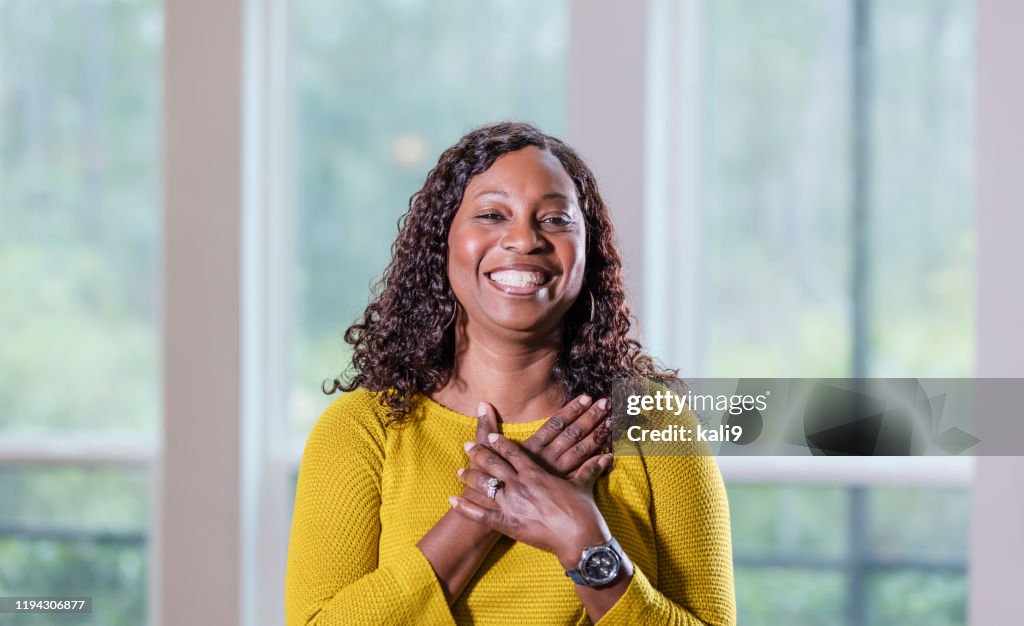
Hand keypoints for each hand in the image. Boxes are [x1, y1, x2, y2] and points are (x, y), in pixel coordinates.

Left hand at [451, 433, 613, 568]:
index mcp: (536, 473)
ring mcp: (512, 505)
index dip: (499, 444)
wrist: (580, 539)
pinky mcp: (508, 524)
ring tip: (460, 471)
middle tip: (467, 446)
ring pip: (485, 486)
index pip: (513, 453)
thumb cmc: (583, 512)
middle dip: (479, 454)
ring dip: (470, 477)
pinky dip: (465, 508)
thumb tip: (607, 456)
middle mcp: (521, 485)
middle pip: (494, 465)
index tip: (489, 436)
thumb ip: (590, 468)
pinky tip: (452, 501)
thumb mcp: (583, 486)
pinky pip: (482, 515)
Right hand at [477, 395, 613, 478]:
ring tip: (612, 422)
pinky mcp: (559, 491)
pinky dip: (596, 465)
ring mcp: (555, 476)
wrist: (491, 516)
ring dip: (596, 436)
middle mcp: (546, 461)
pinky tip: (610, 456)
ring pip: (580, 453)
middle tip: (606, 403)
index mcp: (532, 449)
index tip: (587, 397)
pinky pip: (582, 476)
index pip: (556, 424)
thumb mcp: (485, 453)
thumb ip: (486, 428)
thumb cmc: (486, 484)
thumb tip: (483, 403)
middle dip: (590, 418)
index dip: (572, 410)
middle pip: (572, 435)